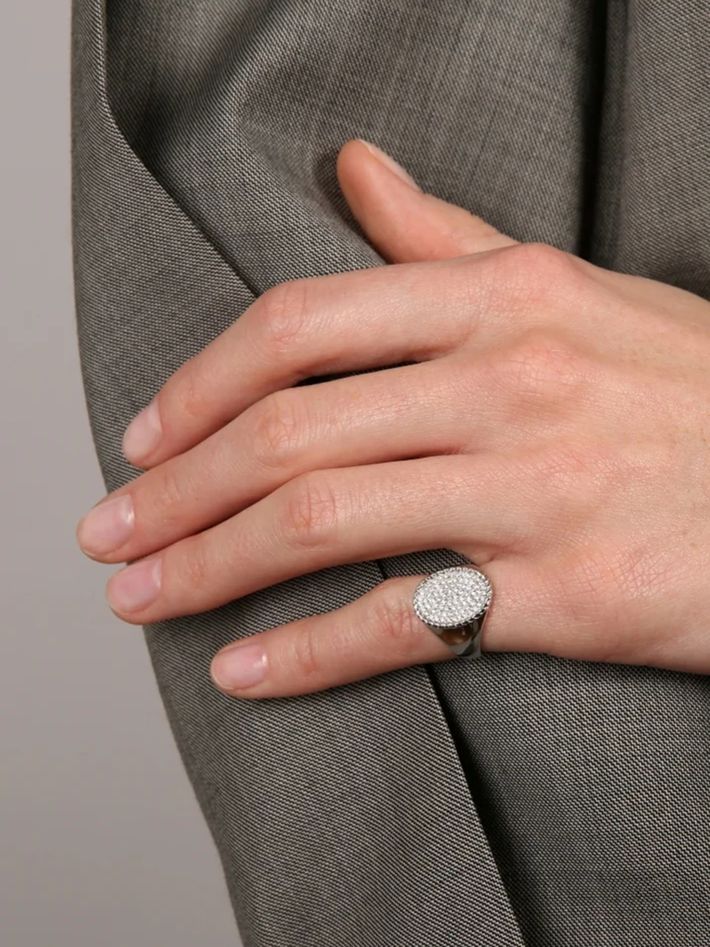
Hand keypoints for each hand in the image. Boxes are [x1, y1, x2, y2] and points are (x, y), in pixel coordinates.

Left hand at [76, 139, 709, 696]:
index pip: (301, 327)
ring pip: (322, 524)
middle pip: (289, 433)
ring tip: (142, 596)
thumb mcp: (574, 292)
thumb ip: (450, 240)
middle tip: (110, 530)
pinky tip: (242, 669)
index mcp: (505, 298)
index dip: (201, 385)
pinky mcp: (566, 596)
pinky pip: (402, 623)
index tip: (147, 438)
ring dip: (208, 567)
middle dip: (177, 490)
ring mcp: (538, 489)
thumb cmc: (687, 393)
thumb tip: (356, 176)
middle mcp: (512, 383)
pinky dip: (305, 653)